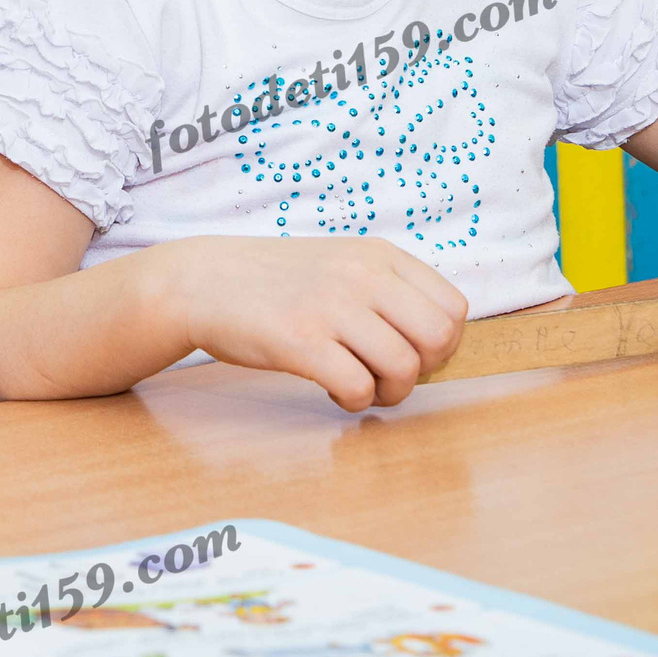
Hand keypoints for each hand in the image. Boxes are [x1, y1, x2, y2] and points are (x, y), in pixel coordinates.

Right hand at [168, 236, 468, 411]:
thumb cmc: (276, 282)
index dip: (443, 344)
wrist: (204, 281)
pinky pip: (359, 387)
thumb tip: (439, 340)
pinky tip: (333, 390)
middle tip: (389, 374)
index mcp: (378, 255)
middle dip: (424, 371)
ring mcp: (331, 306)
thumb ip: (387, 288)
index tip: (411, 352)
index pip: (453, 307)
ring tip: (360, 385)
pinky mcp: (301, 341)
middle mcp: (362, 275)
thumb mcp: (341, 262)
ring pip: (404, 368)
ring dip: (389, 393)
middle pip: (438, 338)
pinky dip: (354, 401)